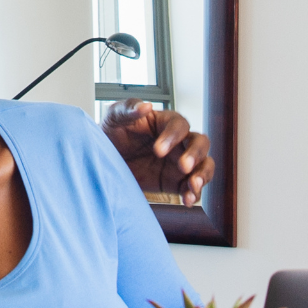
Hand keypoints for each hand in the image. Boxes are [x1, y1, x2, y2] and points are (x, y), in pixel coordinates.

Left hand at [100, 100, 214, 206]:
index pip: (179, 125)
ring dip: (202, 174)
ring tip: (193, 185)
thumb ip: (128, 109)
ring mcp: (180, 163)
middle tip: (183, 166)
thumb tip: (145, 106)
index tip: (157, 150)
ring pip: (204, 165)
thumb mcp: (114, 117)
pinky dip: (194, 194)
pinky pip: (193, 188)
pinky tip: (188, 200)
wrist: (103, 161)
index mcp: (165, 122)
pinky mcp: (177, 183)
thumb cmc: (112, 133)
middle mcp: (178, 141)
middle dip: (194, 154)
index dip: (172, 136)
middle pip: (200, 142)